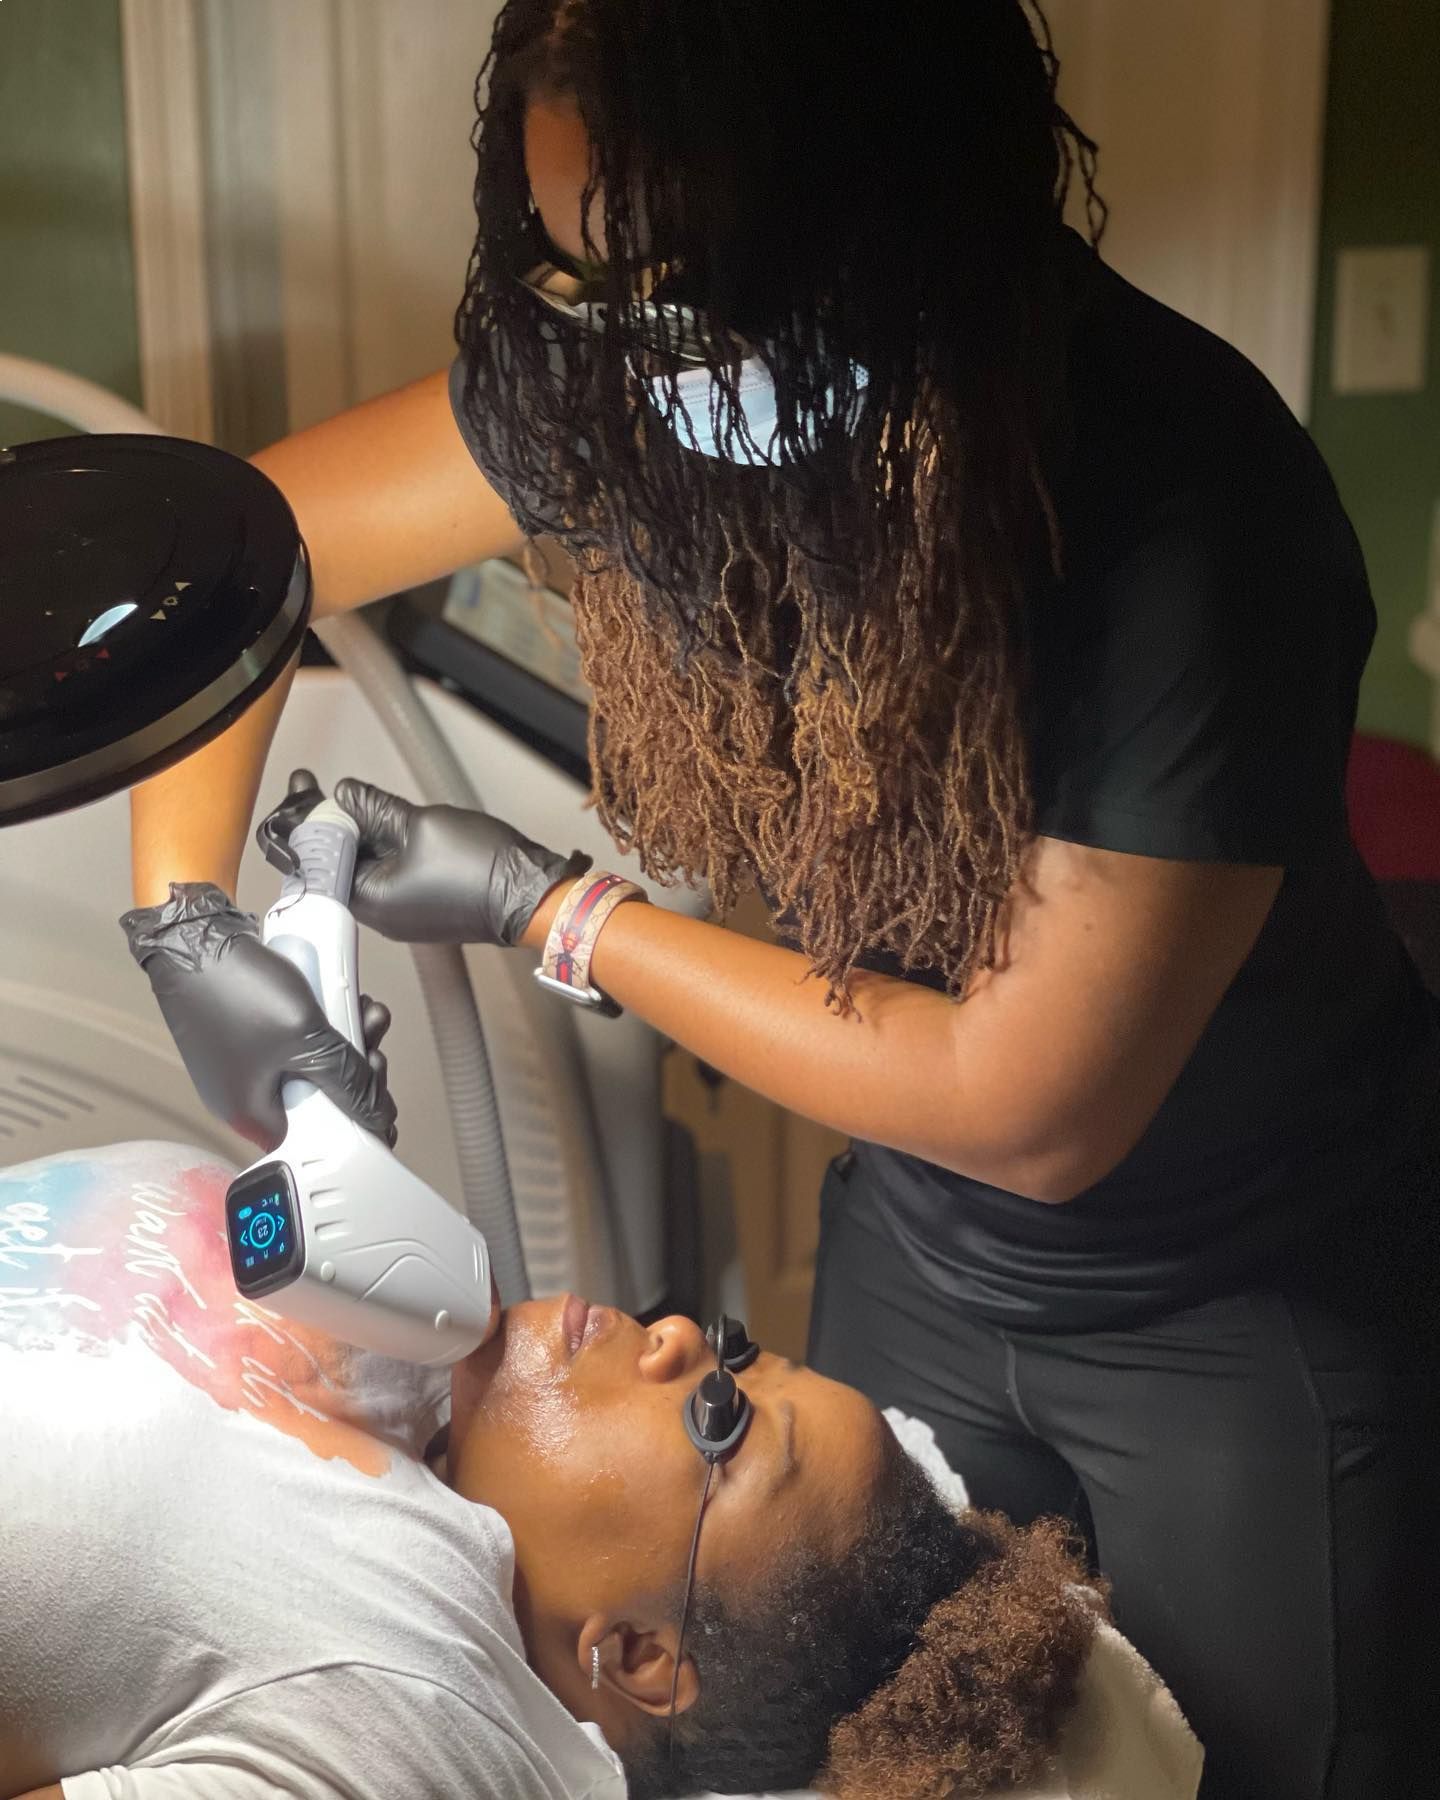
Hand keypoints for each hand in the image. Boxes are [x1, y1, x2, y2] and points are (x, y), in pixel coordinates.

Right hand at [120, 884, 397, 1150]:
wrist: (194, 935)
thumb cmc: (238, 989)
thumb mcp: (306, 1039)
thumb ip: (347, 1080)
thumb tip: (377, 1115)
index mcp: (254, 1117)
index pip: (318, 1142)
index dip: (358, 1124)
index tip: (381, 1097)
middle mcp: (249, 1097)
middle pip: (324, 1101)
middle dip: (359, 1071)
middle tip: (373, 1044)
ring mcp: (251, 1064)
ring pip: (318, 1065)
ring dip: (351, 1040)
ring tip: (366, 1012)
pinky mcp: (255, 1035)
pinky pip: (301, 1040)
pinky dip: (327, 1023)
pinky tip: (347, 1000)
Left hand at [333, 776, 587, 945]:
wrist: (531, 895)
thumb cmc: (481, 868)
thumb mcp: (418, 824)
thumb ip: (373, 808)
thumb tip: (345, 795)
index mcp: (369, 900)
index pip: (320, 859)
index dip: (308, 821)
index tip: (303, 791)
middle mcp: (380, 915)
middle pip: (340, 865)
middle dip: (334, 825)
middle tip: (327, 790)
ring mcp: (402, 913)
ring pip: (365, 869)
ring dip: (360, 836)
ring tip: (358, 802)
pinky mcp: (422, 906)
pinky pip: (388, 876)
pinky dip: (382, 849)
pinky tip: (386, 824)